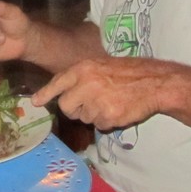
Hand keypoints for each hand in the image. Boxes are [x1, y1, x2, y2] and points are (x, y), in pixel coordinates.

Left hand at [31, 56, 174, 129]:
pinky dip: (107, 121)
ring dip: (94, 114)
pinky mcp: (107, 116)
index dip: (46, 94)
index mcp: (83, 69)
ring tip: (111, 102)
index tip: (36, 102)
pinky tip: (118, 110)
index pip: (58, 82)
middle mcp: (86, 84)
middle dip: (74, 110)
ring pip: (84, 118)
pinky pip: (99, 125)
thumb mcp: (101, 65)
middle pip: (66, 106)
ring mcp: (96, 101)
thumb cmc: (128, 73)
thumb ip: (82, 77)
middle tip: (88, 105)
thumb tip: (64, 92)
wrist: (154, 82)